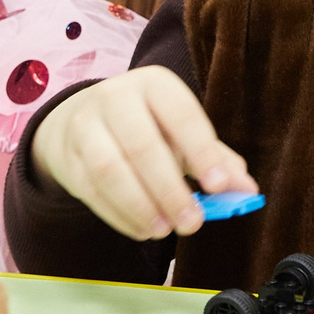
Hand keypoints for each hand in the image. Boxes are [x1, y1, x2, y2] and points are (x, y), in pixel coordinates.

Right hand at [30, 69, 251, 241]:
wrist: (79, 119)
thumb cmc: (146, 127)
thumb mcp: (182, 133)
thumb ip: (216, 159)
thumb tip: (246, 189)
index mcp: (155, 84)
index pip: (181, 114)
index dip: (201, 151)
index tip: (218, 186)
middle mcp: (116, 97)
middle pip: (142, 145)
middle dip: (170, 190)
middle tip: (192, 223)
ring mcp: (85, 125)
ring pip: (110, 169)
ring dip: (141, 206)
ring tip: (165, 229)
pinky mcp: (66, 156)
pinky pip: (90, 190)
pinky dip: (118, 216)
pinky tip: (142, 229)